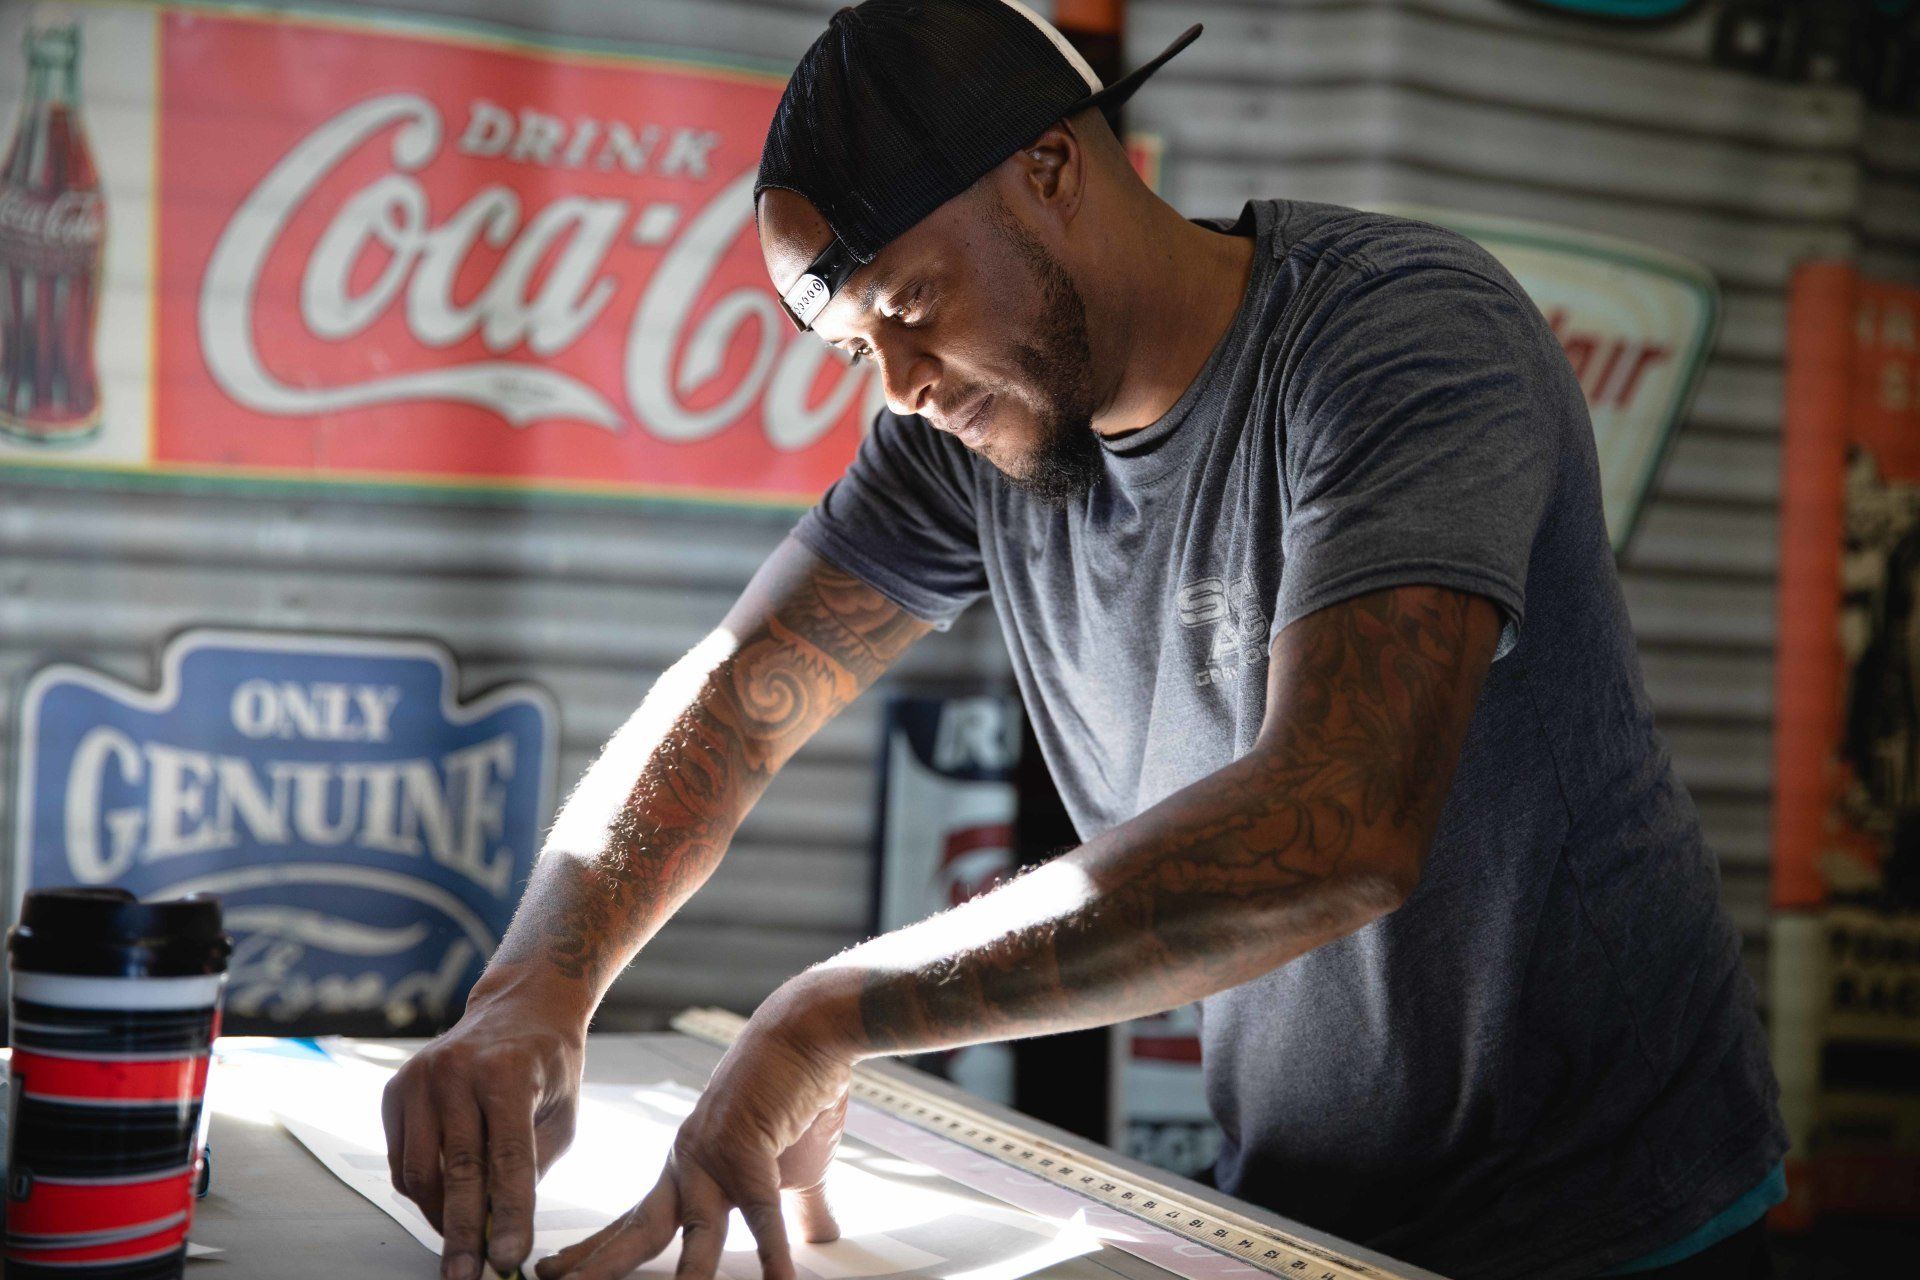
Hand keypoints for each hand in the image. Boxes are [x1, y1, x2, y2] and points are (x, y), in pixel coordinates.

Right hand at [381, 987, 586, 1279]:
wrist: (518, 1007)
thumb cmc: (549, 1066)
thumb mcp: (563, 1113)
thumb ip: (533, 1168)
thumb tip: (501, 1230)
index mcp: (508, 1073)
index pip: (507, 1158)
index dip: (509, 1214)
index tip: (508, 1260)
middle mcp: (457, 1072)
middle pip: (457, 1171)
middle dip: (462, 1234)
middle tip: (465, 1277)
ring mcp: (420, 1078)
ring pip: (419, 1172)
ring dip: (440, 1216)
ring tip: (461, 1242)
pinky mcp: (395, 1089)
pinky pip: (402, 1160)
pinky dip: (423, 1190)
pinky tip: (446, 1201)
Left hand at [534, 988, 855, 1279]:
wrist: (806, 1032)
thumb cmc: (794, 1093)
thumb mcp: (792, 1168)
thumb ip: (795, 1208)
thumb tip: (819, 1236)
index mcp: (686, 1168)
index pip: (633, 1221)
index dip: (597, 1250)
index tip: (559, 1269)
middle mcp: (689, 1166)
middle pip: (639, 1232)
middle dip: (599, 1266)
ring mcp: (716, 1159)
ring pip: (695, 1235)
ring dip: (686, 1278)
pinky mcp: (750, 1151)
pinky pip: (764, 1217)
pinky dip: (773, 1255)